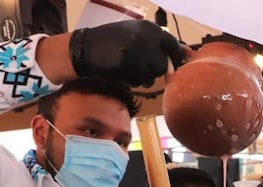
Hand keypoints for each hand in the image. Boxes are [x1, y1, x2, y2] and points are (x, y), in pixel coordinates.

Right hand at [70, 21, 185, 86]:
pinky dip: (132, 81)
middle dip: (153, 71)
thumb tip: (176, 56)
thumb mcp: (134, 33)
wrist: (86, 48)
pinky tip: (122, 72)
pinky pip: (138, 81)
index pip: (172, 46)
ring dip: (143, 78)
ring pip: (151, 77)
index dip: (174, 58)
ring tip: (130, 69)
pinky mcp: (128, 65)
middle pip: (162, 66)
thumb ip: (152, 42)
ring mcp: (137, 52)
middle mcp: (146, 38)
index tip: (172, 65)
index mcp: (149, 28)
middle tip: (142, 69)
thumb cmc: (110, 41)